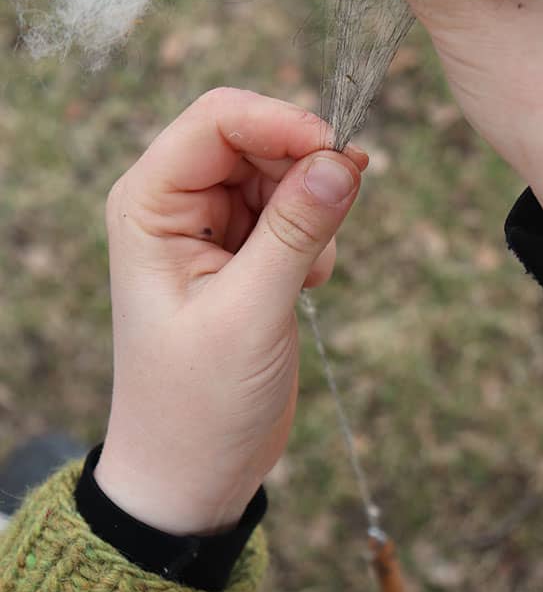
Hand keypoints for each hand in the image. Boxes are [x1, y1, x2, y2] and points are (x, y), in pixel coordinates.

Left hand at [95, 88, 366, 535]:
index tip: (341, 154)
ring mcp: (210, 230)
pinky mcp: (243, 256)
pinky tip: (307, 284)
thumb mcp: (250, 313)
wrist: (193, 470)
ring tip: (310, 273)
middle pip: (252, 138)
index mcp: (150, 205)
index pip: (217, 121)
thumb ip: (297, 231)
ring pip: (279, 173)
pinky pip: (292, 212)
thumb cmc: (198, 401)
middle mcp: (175, 206)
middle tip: (335, 220)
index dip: (282, 122)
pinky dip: (314, 237)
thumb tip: (343, 160)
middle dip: (302, 169)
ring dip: (311, 210)